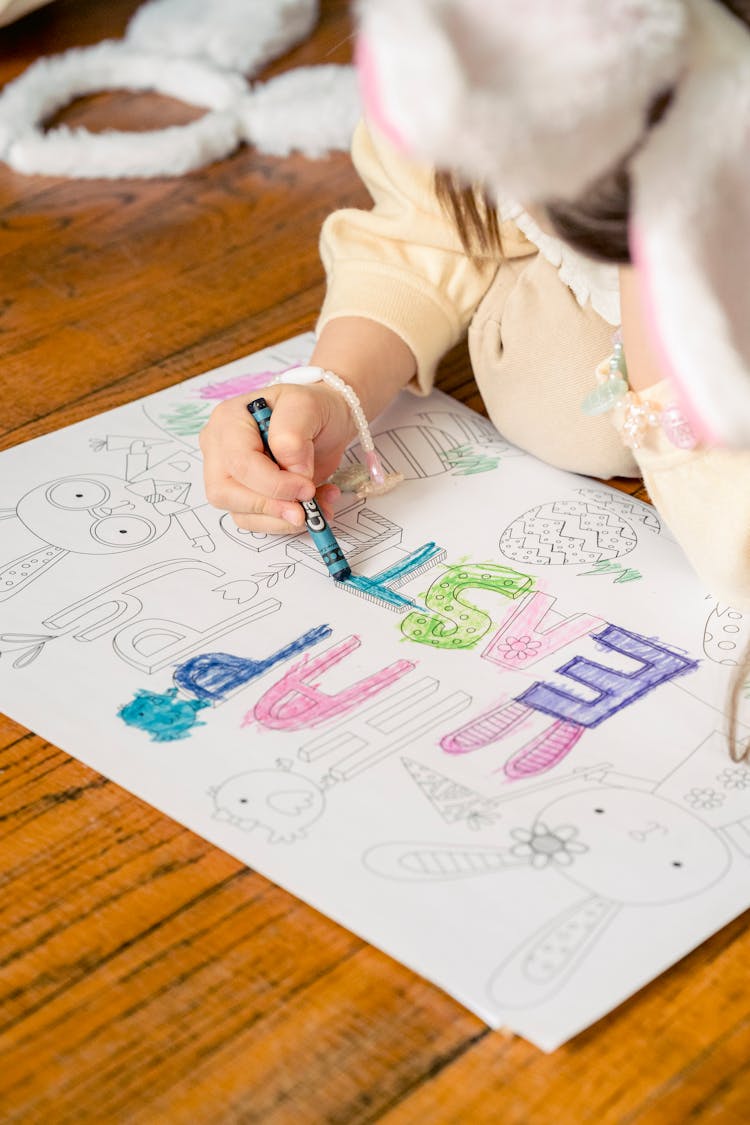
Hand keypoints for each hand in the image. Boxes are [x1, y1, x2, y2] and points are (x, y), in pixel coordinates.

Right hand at [199, 381, 354, 533]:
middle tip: (304, 511)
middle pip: (225, 493)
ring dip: (281, 519)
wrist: (326, 422)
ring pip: (240, 513)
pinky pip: (256, 521)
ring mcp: (228, 475)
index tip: (307, 488)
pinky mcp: (244, 497)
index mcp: (228, 420)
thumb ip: (293, 435)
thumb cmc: (312, 409)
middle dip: (270, 507)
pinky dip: (286, 522)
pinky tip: (314, 507)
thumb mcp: (307, 406)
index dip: (273, 484)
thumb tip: (290, 471)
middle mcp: (219, 449)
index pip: (239, 462)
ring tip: (318, 505)